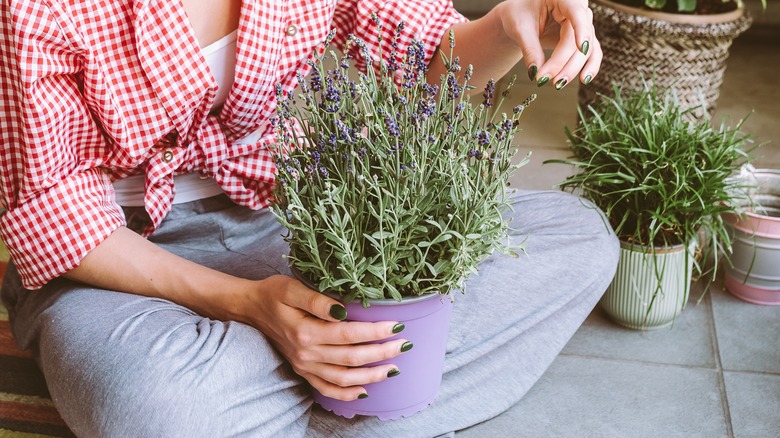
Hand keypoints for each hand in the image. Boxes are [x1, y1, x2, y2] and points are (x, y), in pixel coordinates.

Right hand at [238, 275, 408, 400]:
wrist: (251, 308)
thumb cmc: (273, 293)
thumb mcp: (292, 287)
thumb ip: (317, 300)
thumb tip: (342, 309)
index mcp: (306, 331)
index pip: (349, 334)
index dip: (375, 331)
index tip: (397, 324)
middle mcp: (306, 353)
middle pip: (351, 358)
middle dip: (382, 352)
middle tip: (404, 344)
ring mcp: (304, 365)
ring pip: (343, 378)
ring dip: (371, 375)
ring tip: (393, 367)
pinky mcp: (302, 370)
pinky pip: (326, 388)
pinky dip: (347, 393)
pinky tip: (365, 390)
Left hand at [495, 0, 601, 87]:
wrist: (520, 17)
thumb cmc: (519, 15)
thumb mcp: (520, 28)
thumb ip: (530, 49)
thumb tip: (536, 73)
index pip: (576, 11)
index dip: (581, 29)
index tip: (581, 47)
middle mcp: (577, 8)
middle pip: (576, 38)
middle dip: (562, 62)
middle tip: (544, 79)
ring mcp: (583, 24)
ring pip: (585, 49)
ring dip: (572, 68)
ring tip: (557, 84)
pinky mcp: (583, 39)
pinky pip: (592, 53)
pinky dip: (589, 66)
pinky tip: (584, 79)